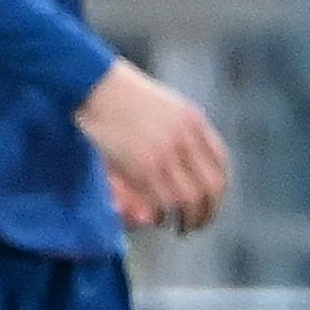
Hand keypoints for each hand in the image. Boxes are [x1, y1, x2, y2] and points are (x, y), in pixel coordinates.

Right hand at [76, 59, 230, 232]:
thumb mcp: (160, 102)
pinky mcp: (143, 165)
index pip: (220, 163)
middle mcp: (186, 138)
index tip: (210, 200)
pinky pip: (162, 199)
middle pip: (210, 186)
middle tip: (199, 223)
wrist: (90, 81)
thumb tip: (186, 154)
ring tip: (182, 228)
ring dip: (188, 219)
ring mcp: (165, 152)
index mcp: (193, 120)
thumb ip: (177, 126)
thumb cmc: (116, 90)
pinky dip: (163, 214)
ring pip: (189, 198)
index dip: (218, 188)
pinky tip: (158, 218)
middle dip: (208, 211)